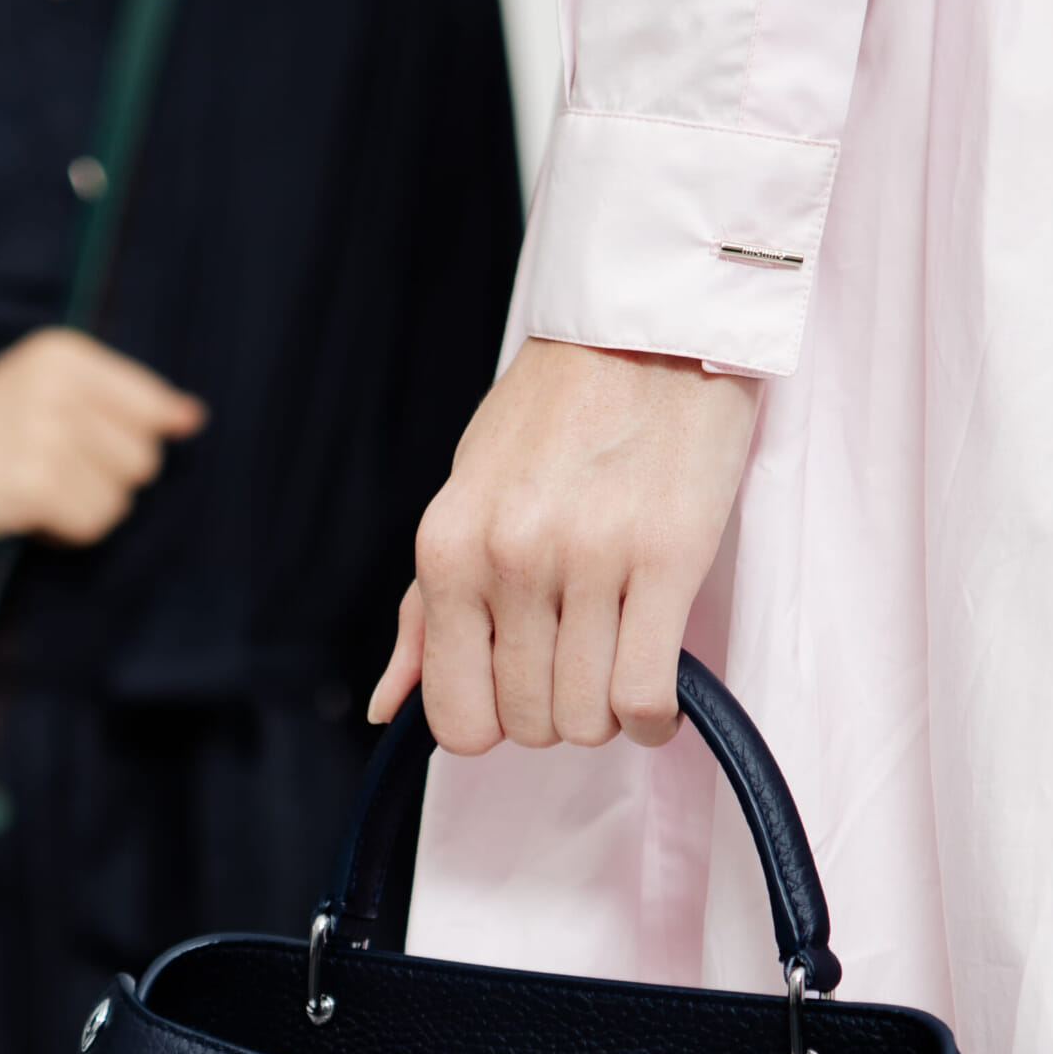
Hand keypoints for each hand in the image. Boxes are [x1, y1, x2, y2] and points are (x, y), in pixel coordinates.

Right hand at [0, 326, 206, 549]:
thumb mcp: (45, 390)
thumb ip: (120, 400)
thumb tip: (192, 417)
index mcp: (64, 352)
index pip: (150, 407)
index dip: (129, 442)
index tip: (84, 447)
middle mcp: (57, 387)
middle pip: (143, 459)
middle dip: (104, 479)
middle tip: (50, 470)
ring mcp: (45, 435)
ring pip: (121, 498)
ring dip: (84, 509)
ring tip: (36, 490)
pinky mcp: (32, 485)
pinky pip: (92, 525)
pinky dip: (65, 532)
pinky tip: (29, 514)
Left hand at [369, 341, 760, 751]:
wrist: (646, 330)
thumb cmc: (554, 417)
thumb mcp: (464, 500)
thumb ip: (424, 611)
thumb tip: (384, 707)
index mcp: (449, 548)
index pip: (455, 714)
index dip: (494, 723)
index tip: (521, 693)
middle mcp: (510, 556)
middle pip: (529, 723)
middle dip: (558, 714)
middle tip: (580, 664)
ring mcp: (589, 556)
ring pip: (588, 717)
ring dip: (609, 714)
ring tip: (619, 663)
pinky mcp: (668, 553)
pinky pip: (646, 692)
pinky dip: (655, 714)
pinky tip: (658, 690)